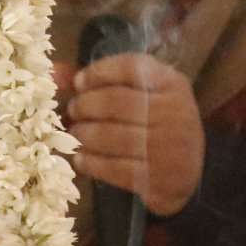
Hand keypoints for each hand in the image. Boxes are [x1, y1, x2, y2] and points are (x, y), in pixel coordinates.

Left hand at [64, 53, 204, 216]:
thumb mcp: (140, 94)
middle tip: (72, 111)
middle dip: (85, 106)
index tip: (78, 83)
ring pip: (113, 137)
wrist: (190, 171)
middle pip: (117, 102)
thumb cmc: (157, 123)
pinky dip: (92, 163)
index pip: (131, 67)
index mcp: (171, 83)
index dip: (97, 72)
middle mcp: (175, 111)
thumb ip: (100, 80)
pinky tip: (81, 160)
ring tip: (76, 134)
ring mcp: (170, 147)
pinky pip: (116, 169)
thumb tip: (55, 73)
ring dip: (84, 135)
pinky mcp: (161, 178)